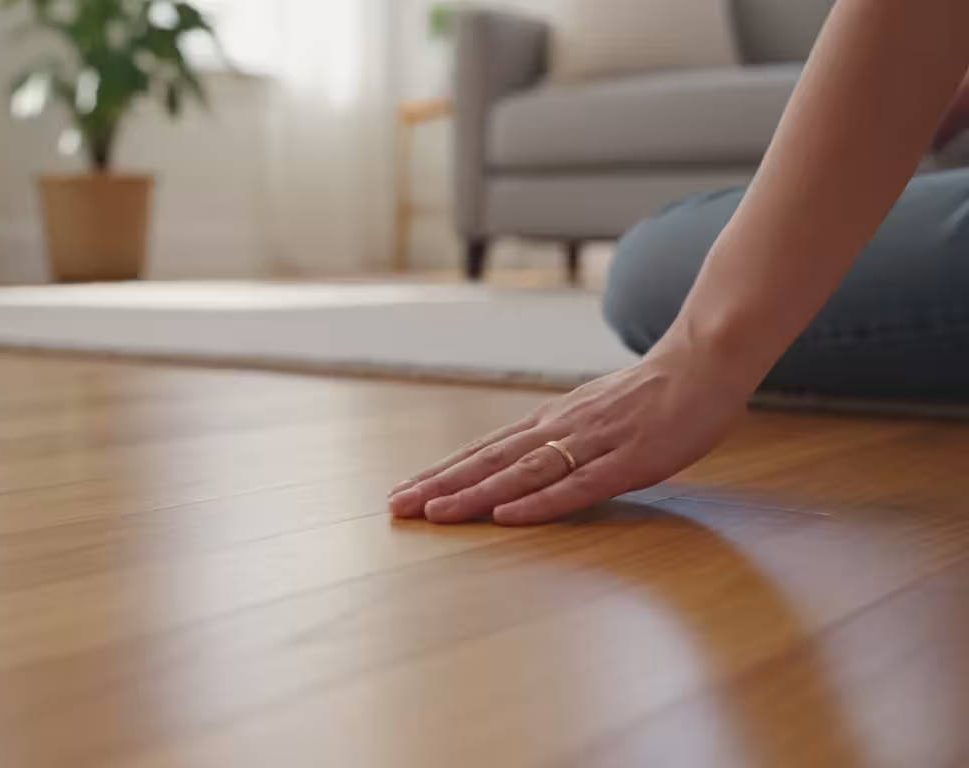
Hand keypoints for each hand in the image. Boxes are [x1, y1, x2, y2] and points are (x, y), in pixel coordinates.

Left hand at [387, 342, 756, 525]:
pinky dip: (539, 502)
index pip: (483, 450)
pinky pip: (578, 486)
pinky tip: (507, 516)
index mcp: (550, 421)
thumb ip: (555, 439)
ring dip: (475, 495)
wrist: (704, 362)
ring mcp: (593, 444)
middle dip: (440, 486)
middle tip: (395, 507)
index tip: (401, 491)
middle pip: (489, 461)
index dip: (441, 472)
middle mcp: (560, 429)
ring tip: (434, 514)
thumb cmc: (649, 395)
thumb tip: (516, 464)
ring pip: (522, 473)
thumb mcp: (590, 414)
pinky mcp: (629, 461)